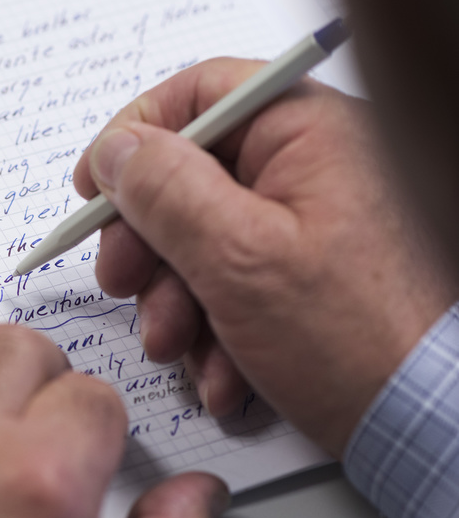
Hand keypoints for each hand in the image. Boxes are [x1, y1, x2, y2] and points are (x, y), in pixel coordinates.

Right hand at [74, 58, 454, 457]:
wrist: (433, 425)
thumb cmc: (358, 339)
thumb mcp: (237, 258)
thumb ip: (164, 192)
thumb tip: (115, 150)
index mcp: (309, 132)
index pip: (200, 92)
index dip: (134, 137)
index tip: (92, 186)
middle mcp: (315, 167)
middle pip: (192, 175)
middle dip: (149, 244)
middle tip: (123, 283)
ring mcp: (315, 224)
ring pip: (204, 240)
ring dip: (177, 302)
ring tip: (181, 349)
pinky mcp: (312, 277)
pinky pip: (237, 282)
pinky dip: (216, 330)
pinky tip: (224, 373)